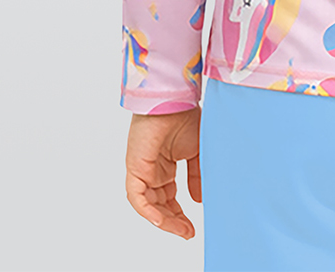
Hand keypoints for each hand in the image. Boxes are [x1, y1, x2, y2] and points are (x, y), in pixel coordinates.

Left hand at [125, 105, 201, 239]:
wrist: (175, 101)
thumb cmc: (185, 117)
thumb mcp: (197, 152)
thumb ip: (197, 176)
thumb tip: (198, 200)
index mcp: (165, 166)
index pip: (169, 198)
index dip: (180, 214)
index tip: (192, 228)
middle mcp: (152, 171)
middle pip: (159, 205)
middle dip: (173, 221)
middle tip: (188, 233)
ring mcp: (142, 170)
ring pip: (148, 206)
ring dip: (164, 220)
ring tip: (181, 230)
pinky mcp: (135, 168)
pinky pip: (137, 198)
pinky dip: (148, 211)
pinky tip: (162, 221)